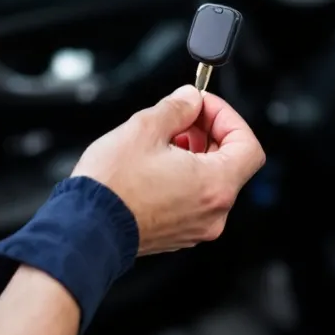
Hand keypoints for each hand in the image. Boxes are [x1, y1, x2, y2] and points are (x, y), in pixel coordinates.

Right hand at [72, 85, 265, 254]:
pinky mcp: (180, 235)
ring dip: (195, 155)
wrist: (86, 229)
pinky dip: (184, 178)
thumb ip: (178, 107)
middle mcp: (214, 211)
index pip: (249, 145)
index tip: (204, 107)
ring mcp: (198, 227)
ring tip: (163, 141)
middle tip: (182, 118)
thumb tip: (190, 99)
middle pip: (232, 163)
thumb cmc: (112, 186)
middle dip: (209, 133)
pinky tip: (156, 166)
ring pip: (212, 181)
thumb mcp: (145, 128)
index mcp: (215, 184)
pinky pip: (195, 199)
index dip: (228, 118)